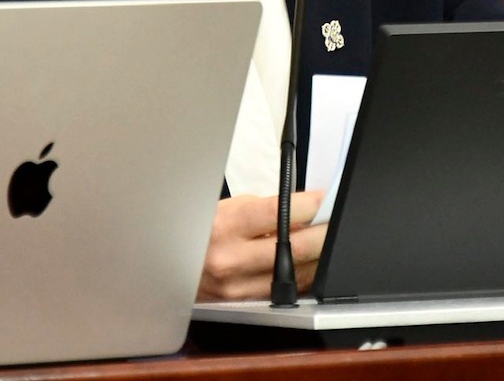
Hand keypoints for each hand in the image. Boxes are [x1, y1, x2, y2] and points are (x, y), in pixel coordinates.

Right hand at [196, 191, 326, 301]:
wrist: (167, 264)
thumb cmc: (200, 230)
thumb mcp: (226, 208)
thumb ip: (265, 210)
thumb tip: (307, 211)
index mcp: (224, 225)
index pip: (277, 213)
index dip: (310, 205)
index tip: (327, 200)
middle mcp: (229, 259)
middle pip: (294, 247)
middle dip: (323, 232)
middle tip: (336, 221)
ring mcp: (237, 286)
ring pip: (296, 274)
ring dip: (319, 257)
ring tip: (329, 241)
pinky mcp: (243, 303)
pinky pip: (285, 291)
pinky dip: (303, 276)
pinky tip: (312, 264)